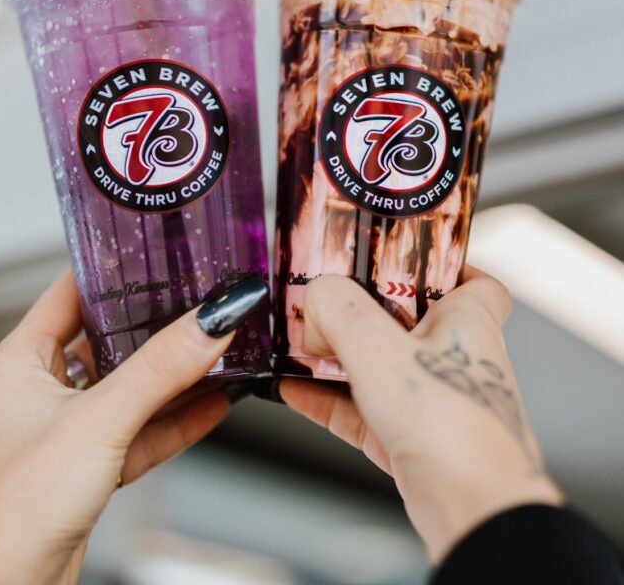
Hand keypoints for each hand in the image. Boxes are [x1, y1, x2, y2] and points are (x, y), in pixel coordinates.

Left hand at [0, 271, 266, 584]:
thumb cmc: (12, 511)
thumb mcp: (98, 421)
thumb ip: (160, 370)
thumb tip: (212, 321)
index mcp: (20, 360)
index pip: (71, 292)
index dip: (113, 267)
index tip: (157, 249)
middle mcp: (39, 390)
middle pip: (108, 337)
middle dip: (156, 322)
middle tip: (200, 297)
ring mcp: (66, 430)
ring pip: (130, 387)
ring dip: (174, 374)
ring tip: (218, 347)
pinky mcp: (88, 467)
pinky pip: (141, 430)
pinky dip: (176, 418)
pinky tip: (214, 403)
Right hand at [280, 267, 562, 563]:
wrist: (476, 514)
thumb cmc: (456, 431)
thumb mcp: (381, 350)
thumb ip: (341, 311)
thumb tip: (316, 296)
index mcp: (468, 323)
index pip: (474, 280)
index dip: (442, 264)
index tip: (401, 255)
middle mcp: (457, 359)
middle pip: (410, 320)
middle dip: (365, 310)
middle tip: (327, 299)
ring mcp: (435, 403)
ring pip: (383, 367)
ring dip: (341, 357)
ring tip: (299, 344)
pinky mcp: (413, 442)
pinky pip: (363, 411)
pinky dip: (329, 399)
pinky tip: (294, 392)